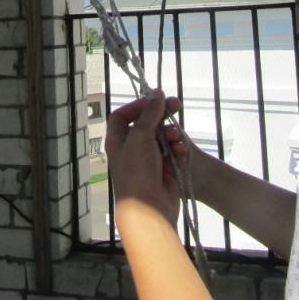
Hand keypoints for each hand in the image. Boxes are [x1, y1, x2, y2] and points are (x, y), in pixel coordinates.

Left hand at [104, 89, 184, 224]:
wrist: (150, 207)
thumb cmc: (137, 170)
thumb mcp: (141, 136)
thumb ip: (150, 112)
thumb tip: (157, 92)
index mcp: (118, 140)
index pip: (122, 116)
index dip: (136, 106)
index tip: (152, 100)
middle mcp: (132, 148)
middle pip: (147, 123)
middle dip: (162, 115)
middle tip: (177, 104)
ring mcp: (149, 158)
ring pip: (162, 136)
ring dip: (171, 133)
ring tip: (175, 138)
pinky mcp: (165, 168)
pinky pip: (173, 150)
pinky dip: (177, 148)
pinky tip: (180, 151)